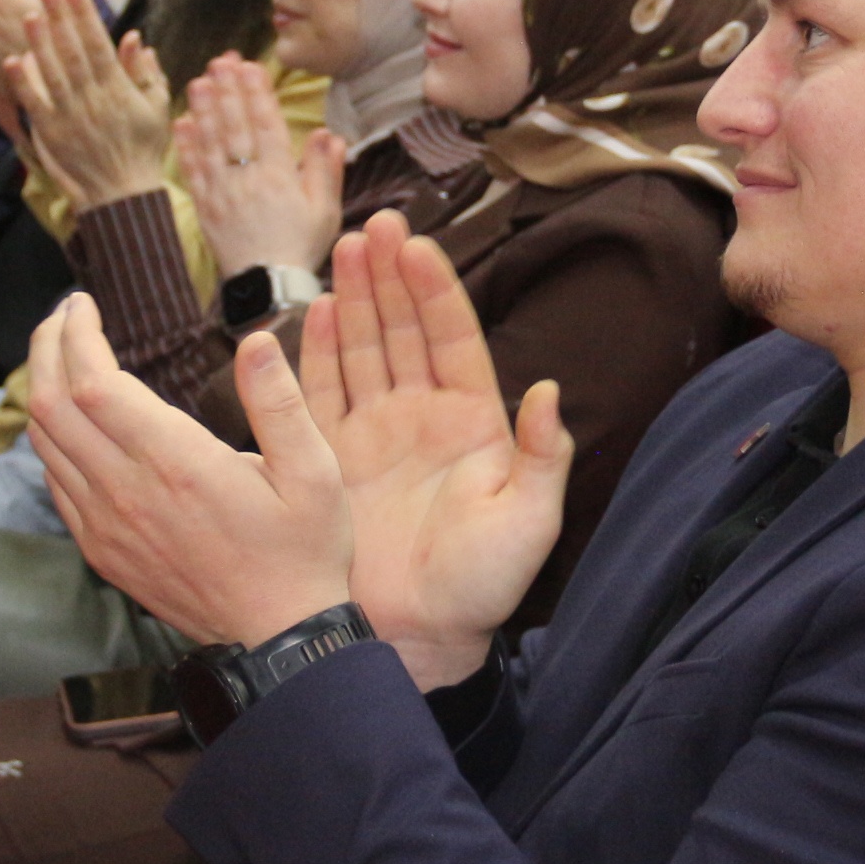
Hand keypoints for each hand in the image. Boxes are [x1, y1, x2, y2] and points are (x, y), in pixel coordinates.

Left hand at [10, 0, 175, 211]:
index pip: (99, 45)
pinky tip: (11, 60)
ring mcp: (70, 117)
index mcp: (118, 91)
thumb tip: (136, 38)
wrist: (122, 193)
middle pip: (72, 52)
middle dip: (60, 20)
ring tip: (29, 16)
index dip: (85, 16)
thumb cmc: (143, 148)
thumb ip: (147, 72)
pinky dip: (22, 83)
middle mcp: (92, 100)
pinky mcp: (51, 133)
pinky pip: (34, 104)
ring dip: (39, 44)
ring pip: (51, 73)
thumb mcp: (156, 108)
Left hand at [25, 296, 352, 647]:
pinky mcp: (102, 551)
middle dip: (47, 348)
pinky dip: (54, 439)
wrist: (279, 640)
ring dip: (44, 389)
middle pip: (51, 405)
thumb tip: (255, 339)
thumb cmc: (304, 553)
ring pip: (45, 443)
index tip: (84, 305)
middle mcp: (128, 493)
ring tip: (65, 356)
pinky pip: (56, 483)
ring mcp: (107, 526)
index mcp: (177, 464)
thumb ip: (281, 401)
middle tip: (65, 317)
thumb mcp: (316, 473)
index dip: (75, 334)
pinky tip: (77, 421)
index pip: (93, 382)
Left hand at [178, 57, 345, 277]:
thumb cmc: (301, 248)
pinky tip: (181, 123)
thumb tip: (329, 133)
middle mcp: (247, 179)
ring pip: (211, 143)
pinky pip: (193, 172)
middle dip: (227, 90)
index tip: (250, 65)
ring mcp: (222, 192)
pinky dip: (186, 146)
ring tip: (198, 81)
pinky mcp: (205, 208)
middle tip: (220, 60)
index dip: (257, 93)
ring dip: (203, 109)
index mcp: (279, 176)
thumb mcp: (325, 210)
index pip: (267, 124)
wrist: (268, 289)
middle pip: (235, 126)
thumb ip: (324, 169)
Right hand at [292, 210, 569, 685]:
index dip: (436, 291)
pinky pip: (324, 392)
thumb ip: (542, 456)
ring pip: (364, 348)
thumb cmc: (483, 585)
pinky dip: (319, 351)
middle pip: (404, 329)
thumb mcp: (530, 521)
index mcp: (472, 422)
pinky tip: (318, 310)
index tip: (418, 247)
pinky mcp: (333, 458)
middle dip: (390, 276)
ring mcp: (375, 433)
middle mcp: (421, 416)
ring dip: (356, 298)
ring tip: (346, 248)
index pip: (453, 338)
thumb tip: (546, 389)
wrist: (421, 637)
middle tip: (375, 226)